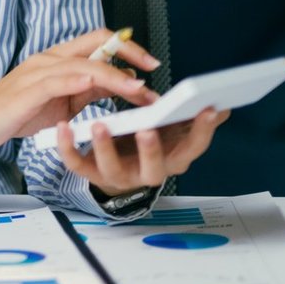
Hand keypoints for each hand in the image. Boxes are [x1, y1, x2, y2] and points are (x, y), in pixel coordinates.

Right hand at [0, 28, 160, 150]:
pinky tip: (93, 85)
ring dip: (113, 76)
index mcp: (59, 58)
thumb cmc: (18, 109)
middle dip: (128, 53)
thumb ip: (90, 88)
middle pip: (95, 43)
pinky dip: (76, 81)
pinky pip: (55, 81)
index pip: (98, 40)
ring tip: (137, 89)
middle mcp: (50, 58)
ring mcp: (37, 73)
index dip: (127, 47)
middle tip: (153, 69)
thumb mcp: (62, 99)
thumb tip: (123, 82)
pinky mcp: (27, 92)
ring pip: (82, 64)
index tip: (151, 63)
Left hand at [57, 107, 229, 195]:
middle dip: (151, 150)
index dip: (202, 131)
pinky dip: (68, 147)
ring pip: (113, 168)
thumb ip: (192, 121)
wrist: (117, 165)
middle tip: (147, 129)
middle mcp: (147, 172)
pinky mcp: (91, 172)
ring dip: (105, 147)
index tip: (207, 109)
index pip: (193, 148)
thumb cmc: (147, 141)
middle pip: (155, 168)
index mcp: (172, 157)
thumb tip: (221, 108)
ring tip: (99, 123)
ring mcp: (118, 175)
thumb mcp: (172, 131)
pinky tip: (63, 126)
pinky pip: (77, 164)